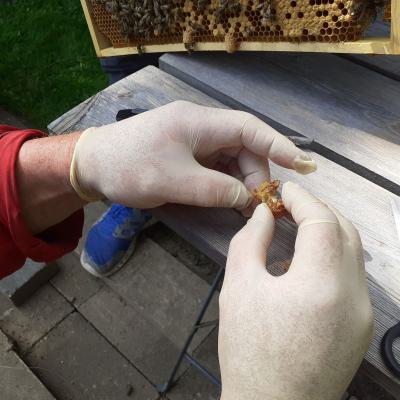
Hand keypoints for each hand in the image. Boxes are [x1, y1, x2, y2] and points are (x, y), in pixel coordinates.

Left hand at [70, 101, 315, 209]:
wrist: (90, 165)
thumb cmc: (128, 167)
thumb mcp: (174, 182)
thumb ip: (215, 191)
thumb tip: (247, 199)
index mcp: (200, 123)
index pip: (249, 128)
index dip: (279, 145)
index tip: (303, 165)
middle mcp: (201, 127)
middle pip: (243, 147)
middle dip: (255, 175)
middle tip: (256, 205)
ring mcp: (193, 141)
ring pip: (231, 159)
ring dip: (240, 182)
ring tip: (243, 207)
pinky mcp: (186, 154)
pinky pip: (215, 167)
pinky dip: (224, 183)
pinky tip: (226, 200)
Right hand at [219, 182, 373, 399]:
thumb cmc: (250, 351)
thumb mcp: (239, 288)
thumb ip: (250, 241)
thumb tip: (264, 215)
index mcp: (321, 285)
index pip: (322, 221)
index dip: (302, 198)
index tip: (282, 191)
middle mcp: (353, 296)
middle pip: (346, 231)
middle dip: (318, 210)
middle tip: (289, 205)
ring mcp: (363, 313)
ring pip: (354, 252)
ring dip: (328, 230)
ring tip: (298, 226)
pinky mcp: (362, 325)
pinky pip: (353, 275)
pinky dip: (333, 255)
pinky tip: (307, 261)